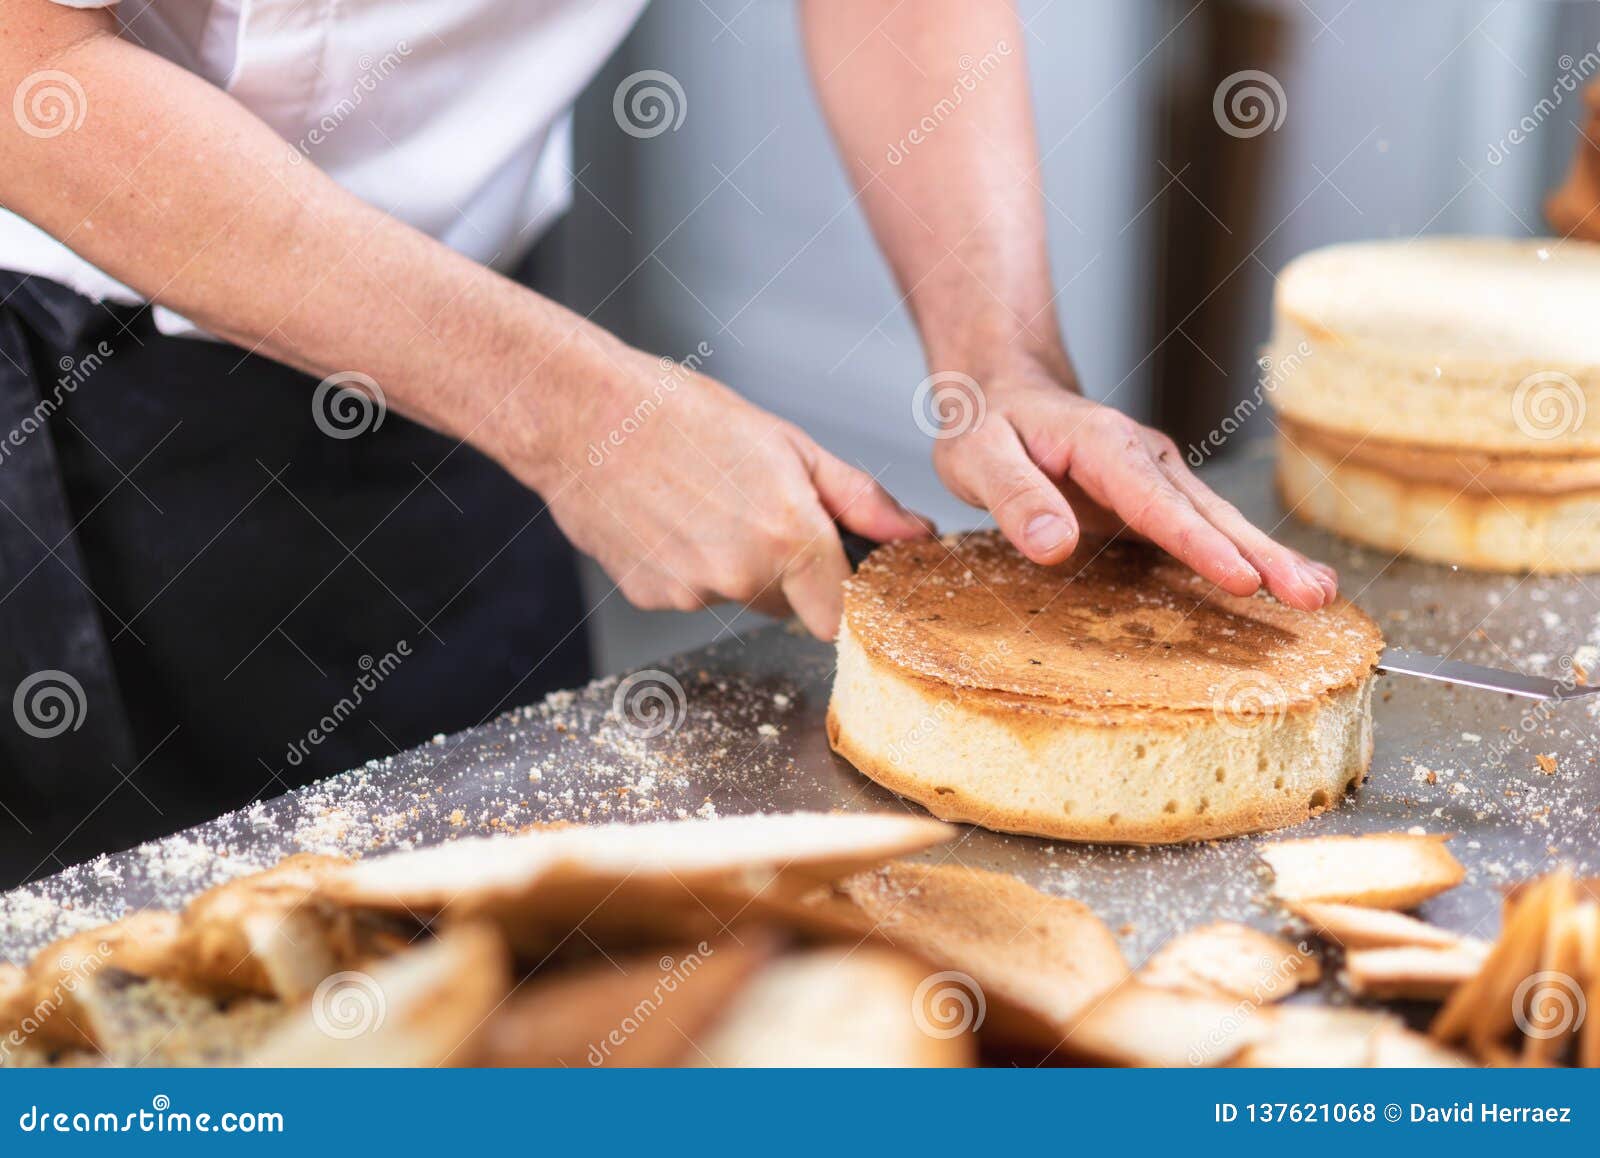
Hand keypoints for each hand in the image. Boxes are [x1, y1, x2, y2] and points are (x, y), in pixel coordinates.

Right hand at [514, 345, 931, 638]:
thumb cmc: (678, 415)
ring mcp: (694, 593)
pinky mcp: (653, 597)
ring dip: (737, 565)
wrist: (581, 417)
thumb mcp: (788, 443)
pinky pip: (694, 594)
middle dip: (788, 569)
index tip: (836, 571)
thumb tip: (912, 534)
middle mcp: (743, 575)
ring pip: (741, 597)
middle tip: (758, 507)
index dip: (840, 593)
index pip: (840, 615)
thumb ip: (859, 499)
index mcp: (790, 535)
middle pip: (792, 605)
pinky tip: (671, 518)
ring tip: (706, 502)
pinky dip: (691, 566)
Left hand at [929, 353, 1337, 610]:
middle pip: (1208, 511)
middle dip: (1263, 554)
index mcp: (1103, 445)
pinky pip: (1206, 529)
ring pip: (1219, 520)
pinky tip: (1284, 584)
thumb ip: (1015, 497)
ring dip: (1271, 557)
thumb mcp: (977, 456)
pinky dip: (1248, 556)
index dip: (1198, 543)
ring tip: (1318, 595)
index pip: (1155, 501)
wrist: (1003, 392)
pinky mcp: (1157, 499)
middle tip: (1311, 595)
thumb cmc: (988, 425)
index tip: (1241, 579)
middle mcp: (1144, 457)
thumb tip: (1055, 544)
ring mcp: (1157, 477)